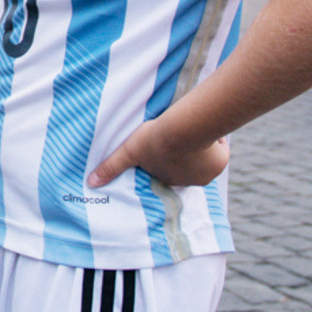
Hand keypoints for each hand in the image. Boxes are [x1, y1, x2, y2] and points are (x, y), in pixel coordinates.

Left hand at [88, 117, 229, 191]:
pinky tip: (206, 128)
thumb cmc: (153, 139)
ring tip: (191, 129)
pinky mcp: (220, 163)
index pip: (167, 169)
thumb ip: (111, 167)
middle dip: (185, 152)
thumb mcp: (128, 151)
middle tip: (180, 134)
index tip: (168, 146)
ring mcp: (205, 174)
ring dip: (200, 145)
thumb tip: (91, 184)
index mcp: (166, 178)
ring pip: (204, 156)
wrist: (181, 129)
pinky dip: (215, 140)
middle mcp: (187, 181)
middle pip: (187, 164)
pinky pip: (219, 149)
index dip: (168, 157)